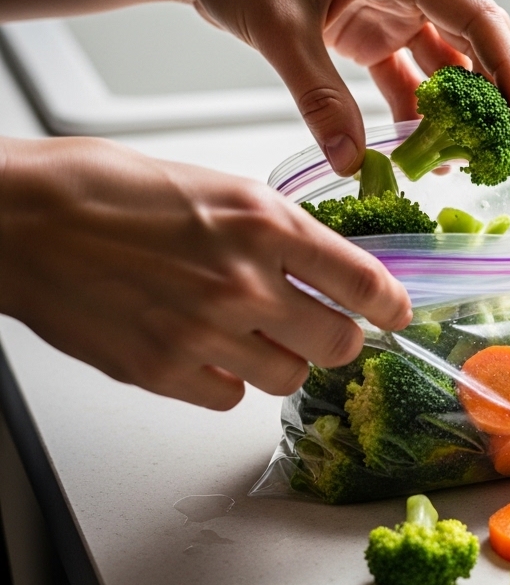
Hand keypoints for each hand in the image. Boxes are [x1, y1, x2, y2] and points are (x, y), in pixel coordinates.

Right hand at [0, 137, 411, 409]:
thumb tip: (328, 268)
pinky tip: (203, 347)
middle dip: (340, 339)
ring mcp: (203, 333)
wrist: (25, 217)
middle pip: (339, 345)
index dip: (391, 304)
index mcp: (266, 225)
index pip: (364, 281)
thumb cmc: (113, 190)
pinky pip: (228, 397)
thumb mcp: (221, 188)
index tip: (396, 314)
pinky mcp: (161, 372)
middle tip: (326, 328)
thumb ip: (281, 234)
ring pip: (288, 379)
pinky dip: (226, 379)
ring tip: (252, 333)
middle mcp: (244, 283)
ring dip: (282, 360)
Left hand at [166, 0, 509, 173]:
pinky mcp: (367, 35)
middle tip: (495, 151)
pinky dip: (412, 113)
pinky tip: (415, 149)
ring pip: (440, 67)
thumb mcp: (280, 28)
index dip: (508, 68)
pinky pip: (404, 79)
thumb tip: (354, 161)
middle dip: (486, 98)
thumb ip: (319, 96)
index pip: (475, 17)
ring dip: (449, 112)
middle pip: (469, 44)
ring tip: (456, 162)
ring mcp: (388, 11)